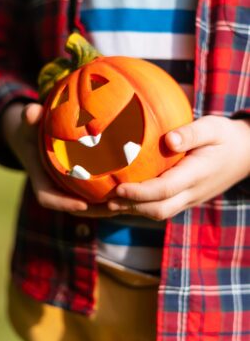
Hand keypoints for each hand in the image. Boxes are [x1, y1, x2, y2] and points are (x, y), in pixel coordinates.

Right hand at [1, 102, 116, 216]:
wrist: (34, 135)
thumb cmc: (33, 127)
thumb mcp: (30, 121)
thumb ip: (30, 116)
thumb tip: (31, 112)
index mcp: (40, 177)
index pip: (47, 198)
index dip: (63, 203)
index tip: (82, 204)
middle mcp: (54, 187)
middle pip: (73, 207)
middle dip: (93, 210)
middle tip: (114, 207)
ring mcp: (68, 188)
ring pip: (86, 206)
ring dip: (105, 207)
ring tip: (127, 203)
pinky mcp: (80, 185)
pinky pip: (94, 196)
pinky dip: (109, 196)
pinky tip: (129, 190)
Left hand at [108, 116, 249, 220]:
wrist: (245, 154)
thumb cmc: (225, 136)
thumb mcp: (212, 127)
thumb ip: (191, 133)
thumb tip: (169, 140)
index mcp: (197, 174)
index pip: (165, 190)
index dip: (140, 192)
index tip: (117, 188)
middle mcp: (192, 193)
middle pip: (158, 209)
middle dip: (130, 207)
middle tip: (104, 200)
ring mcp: (189, 199)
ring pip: (158, 213)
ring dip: (132, 211)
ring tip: (105, 206)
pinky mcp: (185, 199)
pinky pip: (161, 208)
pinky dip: (139, 208)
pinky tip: (120, 202)